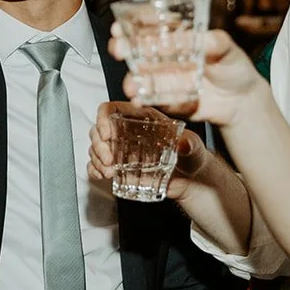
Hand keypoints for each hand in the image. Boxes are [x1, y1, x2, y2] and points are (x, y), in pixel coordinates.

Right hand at [86, 101, 209, 201]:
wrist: (190, 180)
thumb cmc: (191, 156)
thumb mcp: (194, 146)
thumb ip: (191, 144)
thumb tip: (183, 144)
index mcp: (141, 118)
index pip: (113, 109)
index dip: (103, 118)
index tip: (106, 134)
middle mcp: (126, 131)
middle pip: (98, 130)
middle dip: (99, 146)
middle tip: (109, 160)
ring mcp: (120, 150)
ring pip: (95, 148)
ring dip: (97, 160)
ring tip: (109, 172)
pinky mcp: (119, 167)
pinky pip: (97, 165)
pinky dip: (95, 170)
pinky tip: (102, 175)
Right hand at [109, 28, 266, 125]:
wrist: (241, 100)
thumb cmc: (233, 67)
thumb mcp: (227, 48)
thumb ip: (214, 42)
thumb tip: (198, 39)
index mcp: (175, 38)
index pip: (149, 27)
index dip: (132, 25)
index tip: (120, 25)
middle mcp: (164, 58)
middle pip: (137, 51)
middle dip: (123, 48)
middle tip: (117, 48)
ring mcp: (164, 79)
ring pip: (141, 78)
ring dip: (131, 80)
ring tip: (131, 85)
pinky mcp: (167, 100)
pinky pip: (153, 100)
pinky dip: (145, 100)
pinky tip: (139, 100)